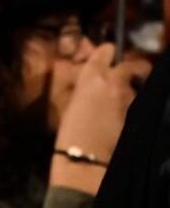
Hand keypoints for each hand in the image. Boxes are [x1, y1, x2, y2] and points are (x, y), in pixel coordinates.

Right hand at [52, 44, 150, 192]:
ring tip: (119, 104)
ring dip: (130, 92)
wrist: (85, 156)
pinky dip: (131, 108)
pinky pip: (136, 105)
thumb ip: (83, 87)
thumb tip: (89, 82)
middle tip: (125, 77)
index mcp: (93, 76)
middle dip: (132, 69)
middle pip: (134, 66)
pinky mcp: (138, 116)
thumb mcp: (69, 102)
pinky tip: (121, 118)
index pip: (106, 51)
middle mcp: (115, 83)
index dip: (106, 52)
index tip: (106, 55)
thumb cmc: (68, 129)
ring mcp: (130, 100)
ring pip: (136, 88)